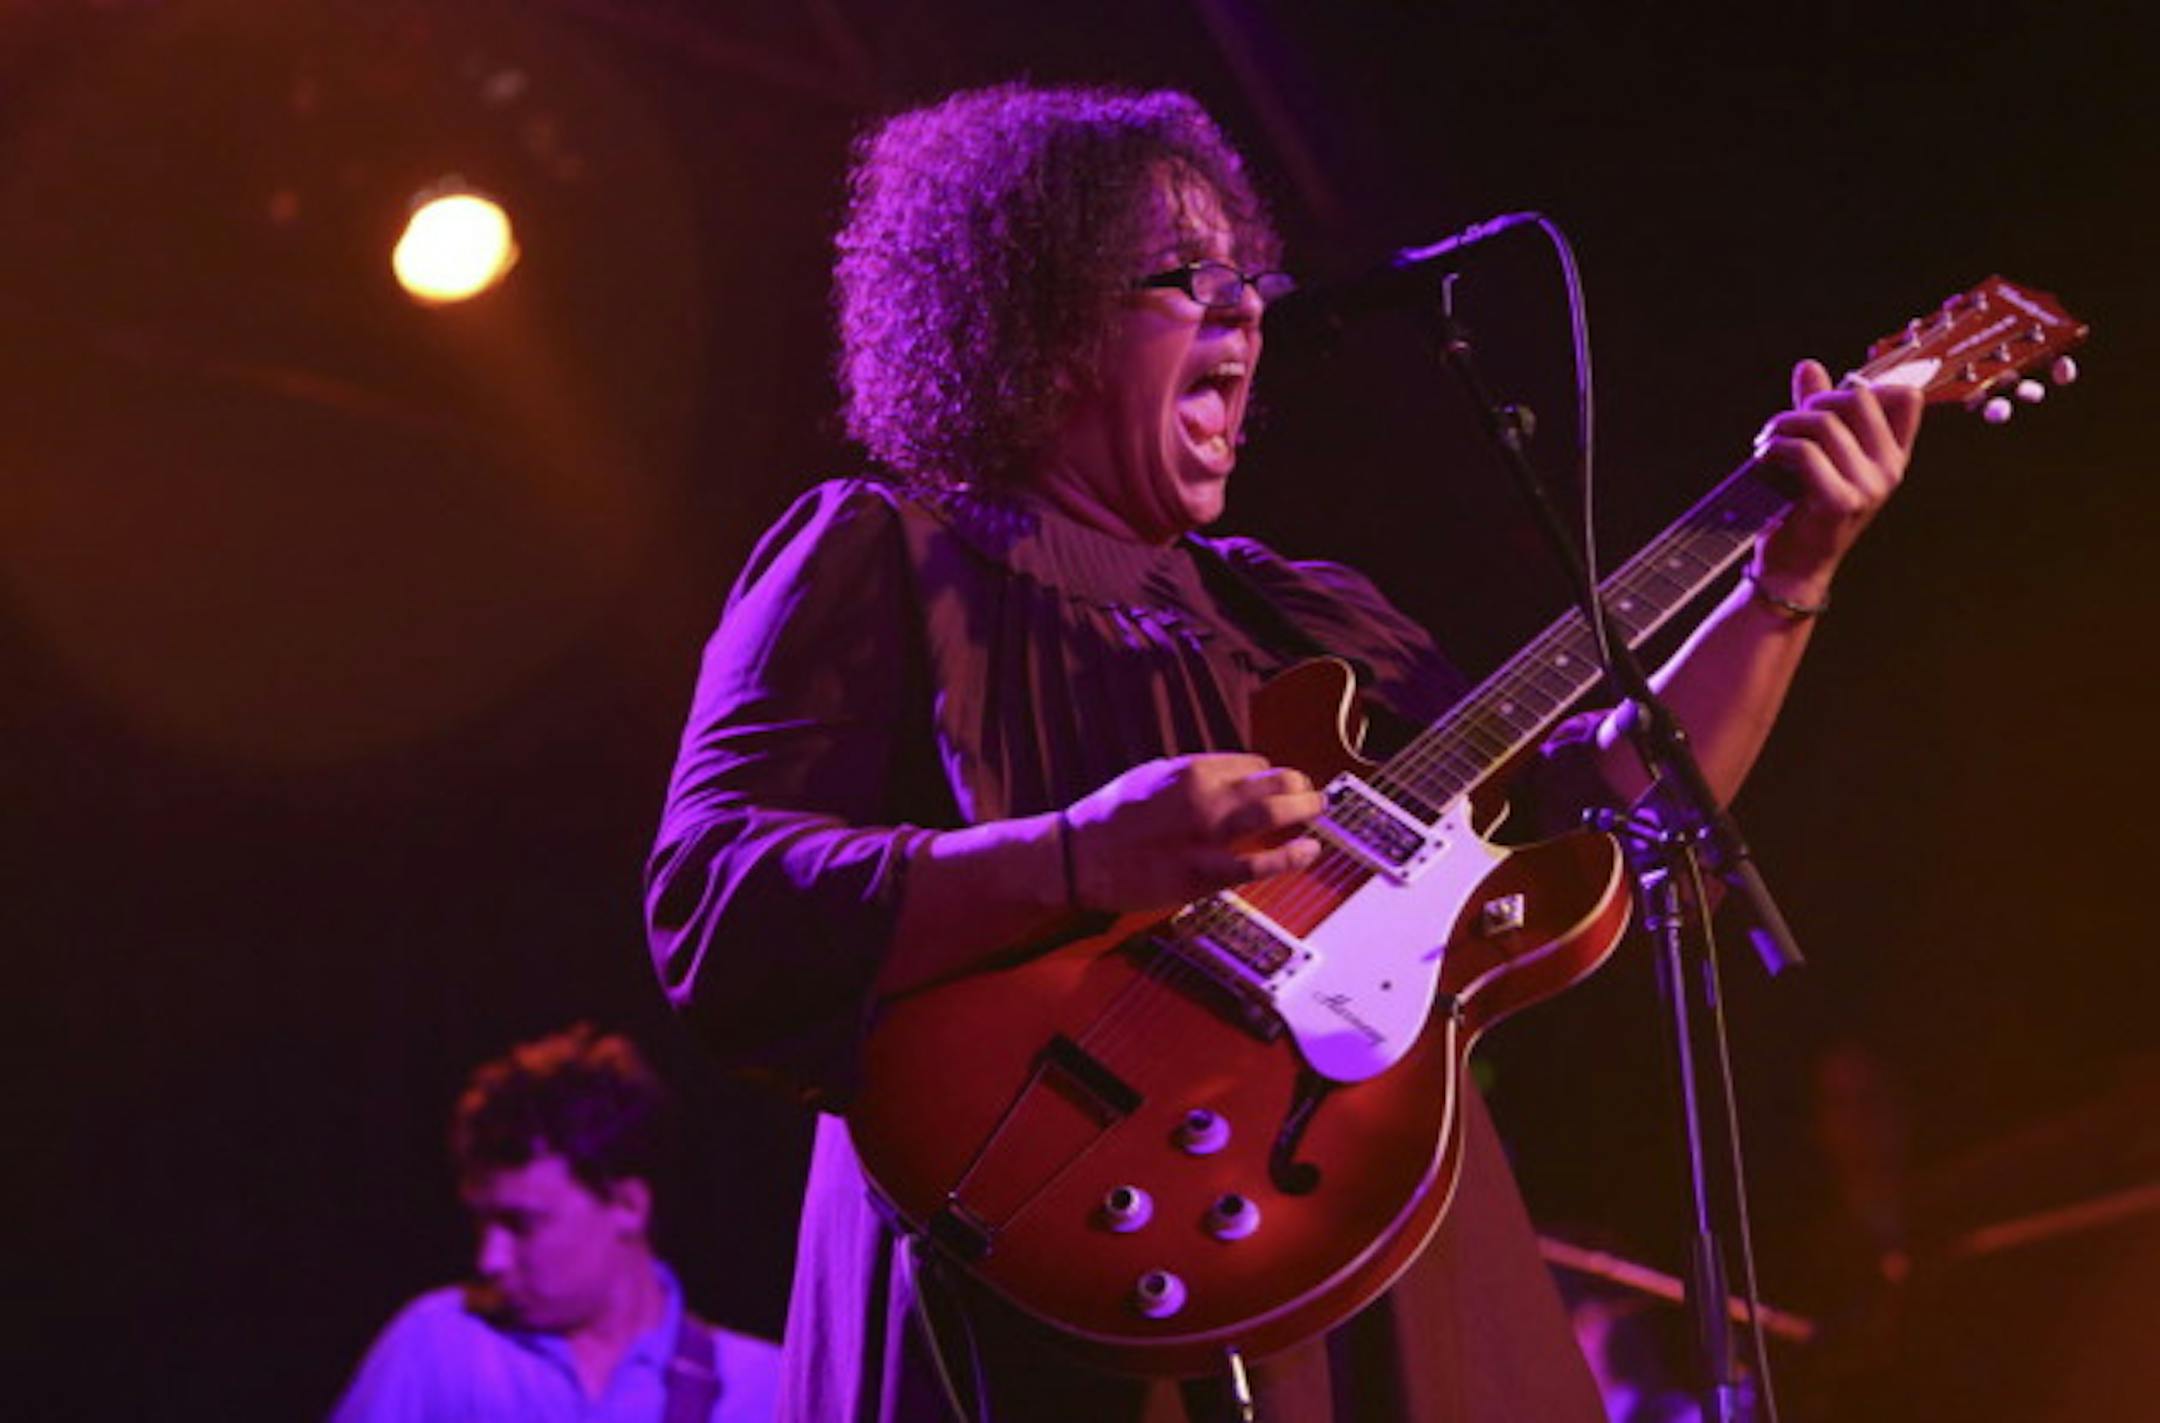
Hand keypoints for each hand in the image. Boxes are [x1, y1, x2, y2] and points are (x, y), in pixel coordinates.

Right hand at [1064, 753, 1324, 913]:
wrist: (1079, 856)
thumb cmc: (1110, 815)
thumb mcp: (1150, 775)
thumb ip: (1191, 775)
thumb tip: (1228, 776)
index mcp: (1191, 770)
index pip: (1253, 764)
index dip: (1269, 775)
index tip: (1274, 784)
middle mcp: (1204, 797)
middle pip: (1274, 783)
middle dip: (1300, 786)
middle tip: (1313, 794)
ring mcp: (1206, 837)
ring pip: (1272, 815)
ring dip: (1304, 810)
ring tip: (1319, 811)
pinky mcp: (1203, 874)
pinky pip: (1259, 864)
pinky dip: (1290, 856)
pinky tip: (1310, 851)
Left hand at [1750, 359, 1922, 600]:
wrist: (1792, 569)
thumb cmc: (1801, 510)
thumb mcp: (1815, 455)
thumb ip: (1816, 410)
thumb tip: (1809, 366)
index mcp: (1892, 456)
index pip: (1905, 397)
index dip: (1865, 386)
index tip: (1823, 404)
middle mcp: (1889, 470)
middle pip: (1859, 397)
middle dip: (1813, 402)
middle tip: (1784, 425)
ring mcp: (1870, 487)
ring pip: (1824, 423)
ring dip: (1782, 425)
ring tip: (1764, 443)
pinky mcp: (1841, 501)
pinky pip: (1805, 452)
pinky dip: (1775, 448)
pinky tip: (1763, 459)